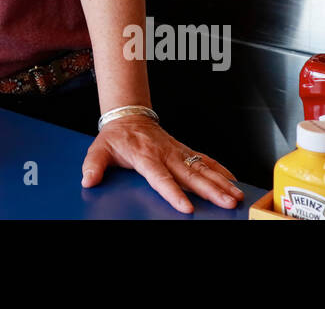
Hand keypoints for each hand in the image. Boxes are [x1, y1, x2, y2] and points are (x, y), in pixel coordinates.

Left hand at [81, 117, 244, 213]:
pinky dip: (220, 170)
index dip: (173, 193)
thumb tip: (88, 179)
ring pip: (202, 168)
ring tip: (237, 196)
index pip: (161, 177)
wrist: (129, 116)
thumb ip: (93, 164)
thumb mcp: (99, 148)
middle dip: (210, 190)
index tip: (186, 207)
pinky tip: (234, 181)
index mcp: (145, 156)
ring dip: (221, 182)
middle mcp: (165, 154)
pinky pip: (205, 159)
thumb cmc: (116, 137)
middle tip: (228, 202)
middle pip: (190, 175)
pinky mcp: (184, 150)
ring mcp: (177, 152)